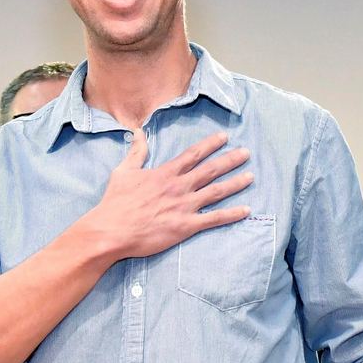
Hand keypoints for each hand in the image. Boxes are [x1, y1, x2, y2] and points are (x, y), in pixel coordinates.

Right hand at [85, 129, 253, 259]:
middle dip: (230, 160)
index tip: (224, 137)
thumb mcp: (123, 171)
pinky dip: (231, 215)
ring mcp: (184, 206)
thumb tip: (137, 132)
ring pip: (216, 192)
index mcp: (165, 173)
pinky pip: (213, 219)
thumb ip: (136, 152)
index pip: (193, 154)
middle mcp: (179, 187)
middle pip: (210, 170)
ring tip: (251, 176)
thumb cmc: (115, 203)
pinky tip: (246, 210)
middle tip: (246, 153)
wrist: (111, 230)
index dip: (210, 145)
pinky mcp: (185, 226)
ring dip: (235, 183)